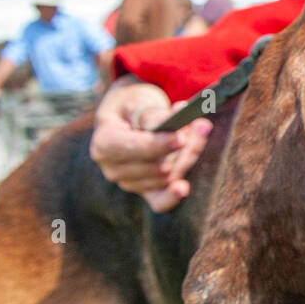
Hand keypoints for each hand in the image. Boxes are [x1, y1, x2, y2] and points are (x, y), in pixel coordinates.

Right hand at [90, 76, 212, 211]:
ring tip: (194, 132)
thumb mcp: (138, 101)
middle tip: (201, 125)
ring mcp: (129, 183)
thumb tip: (171, 122)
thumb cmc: (134, 106)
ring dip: (188, 155)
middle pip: (157, 165)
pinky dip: (173, 195)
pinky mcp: (146, 192)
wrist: (131, 118)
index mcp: (104, 142)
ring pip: (169, 176)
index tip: (180, 137)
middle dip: (183, 146)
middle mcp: (113, 168)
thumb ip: (152, 114)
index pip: (130, 148)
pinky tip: (182, 188)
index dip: (157, 145)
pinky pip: (160, 202)